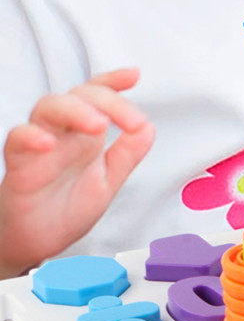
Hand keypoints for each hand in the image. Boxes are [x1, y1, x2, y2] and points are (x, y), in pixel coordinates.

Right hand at [0, 68, 154, 276]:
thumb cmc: (65, 211)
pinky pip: (17, 140)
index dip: (113, 82)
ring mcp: (39, 146)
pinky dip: (31, 136)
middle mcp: (63, 135)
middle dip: (106, 100)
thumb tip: (148, 128)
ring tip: (98, 125)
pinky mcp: (19, 164)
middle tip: (131, 121)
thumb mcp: (107, 182)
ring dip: (75, 110)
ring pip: (48, 107)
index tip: (133, 76)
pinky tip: (48, 142)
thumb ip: (127, 155)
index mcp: (85, 136)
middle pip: (77, 95)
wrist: (36, 243)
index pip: (97, 96)